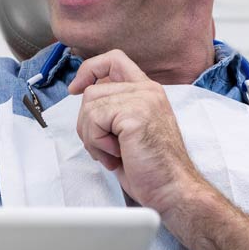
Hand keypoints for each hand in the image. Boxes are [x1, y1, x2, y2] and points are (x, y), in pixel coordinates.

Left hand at [67, 49, 206, 214]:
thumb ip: (113, 109)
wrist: (172, 189)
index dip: (90, 70)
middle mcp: (147, 90)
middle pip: (92, 91)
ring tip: (113, 154)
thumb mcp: (128, 130)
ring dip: (92, 137)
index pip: (114, 60)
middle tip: (106, 148)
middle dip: (87, 124)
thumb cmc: (151, 167)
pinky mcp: (135, 114)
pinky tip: (117, 156)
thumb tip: (83, 96)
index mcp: (147, 91)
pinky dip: (97, 143)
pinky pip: (94, 120)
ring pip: (89, 106)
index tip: (76, 88)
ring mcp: (142, 100)